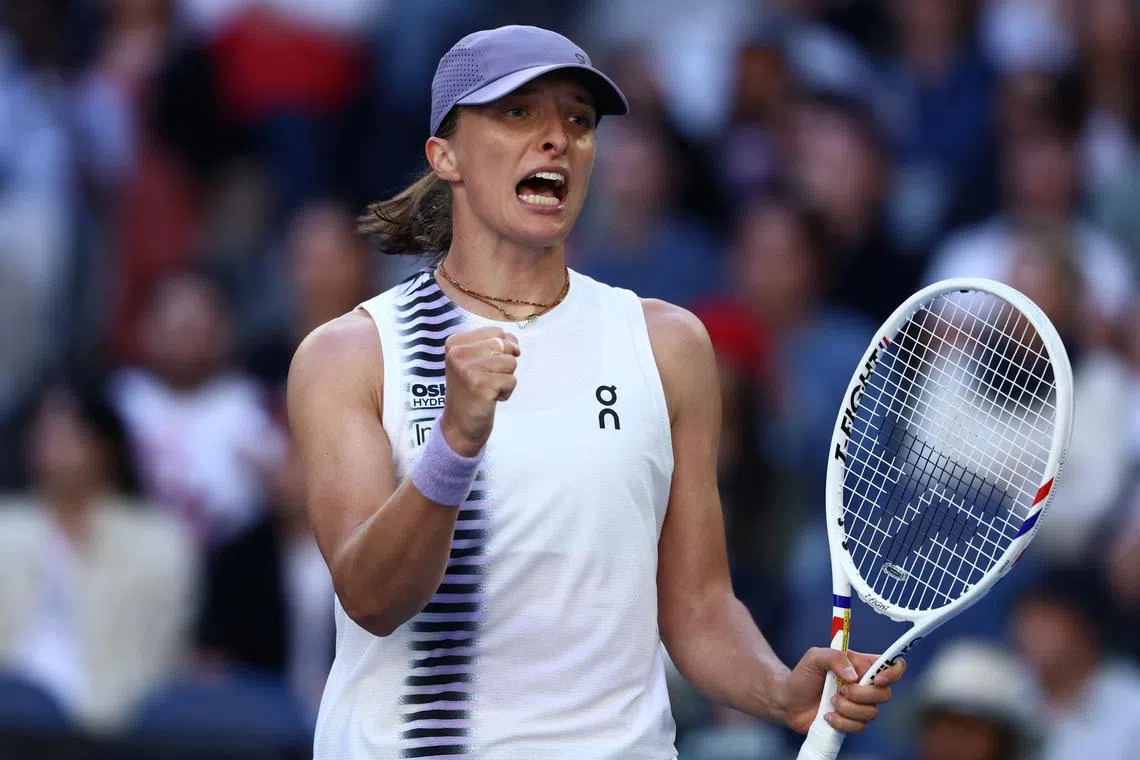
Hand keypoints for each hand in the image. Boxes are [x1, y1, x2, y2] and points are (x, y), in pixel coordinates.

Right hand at [439, 326, 520, 456]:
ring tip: (487, 389)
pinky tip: (490, 398)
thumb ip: (494, 344)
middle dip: (504, 365)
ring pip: (510, 363)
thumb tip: (515, 347)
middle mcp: (458, 352)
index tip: (487, 366)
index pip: (497, 332)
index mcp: (455, 341)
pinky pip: (511, 381)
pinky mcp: (480, 385)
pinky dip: (506, 392)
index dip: (503, 349)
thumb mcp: (475, 360)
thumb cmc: (471, 390)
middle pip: (505, 345)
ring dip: (505, 379)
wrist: (459, 425)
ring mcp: (467, 368)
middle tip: (486, 379)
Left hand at [778, 648, 905, 734]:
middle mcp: (865, 686)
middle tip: (840, 689)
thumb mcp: (814, 657)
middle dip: (861, 694)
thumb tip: (854, 675)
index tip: (877, 679)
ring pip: (871, 713)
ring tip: (830, 701)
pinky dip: (841, 721)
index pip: (891, 666)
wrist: (789, 701)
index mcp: (861, 666)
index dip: (892, 672)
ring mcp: (860, 706)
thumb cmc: (802, 676)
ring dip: (847, 708)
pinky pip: (859, 727)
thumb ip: (834, 657)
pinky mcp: (852, 722)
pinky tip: (827, 715)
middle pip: (884, 694)